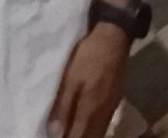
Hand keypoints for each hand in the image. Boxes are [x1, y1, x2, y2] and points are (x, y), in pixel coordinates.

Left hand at [48, 20, 128, 136]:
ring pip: (98, 132)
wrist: (114, 38)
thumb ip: (63, 106)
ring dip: (84, 136)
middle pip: (90, 137)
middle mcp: (103, 113)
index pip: (77, 137)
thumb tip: (54, 133)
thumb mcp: (70, 79)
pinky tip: (86, 127)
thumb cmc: (88, 57)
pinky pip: (103, 123)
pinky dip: (93, 129)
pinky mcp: (113, 100)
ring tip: (70, 134)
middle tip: (60, 137)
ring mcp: (110, 107)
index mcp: (90, 108)